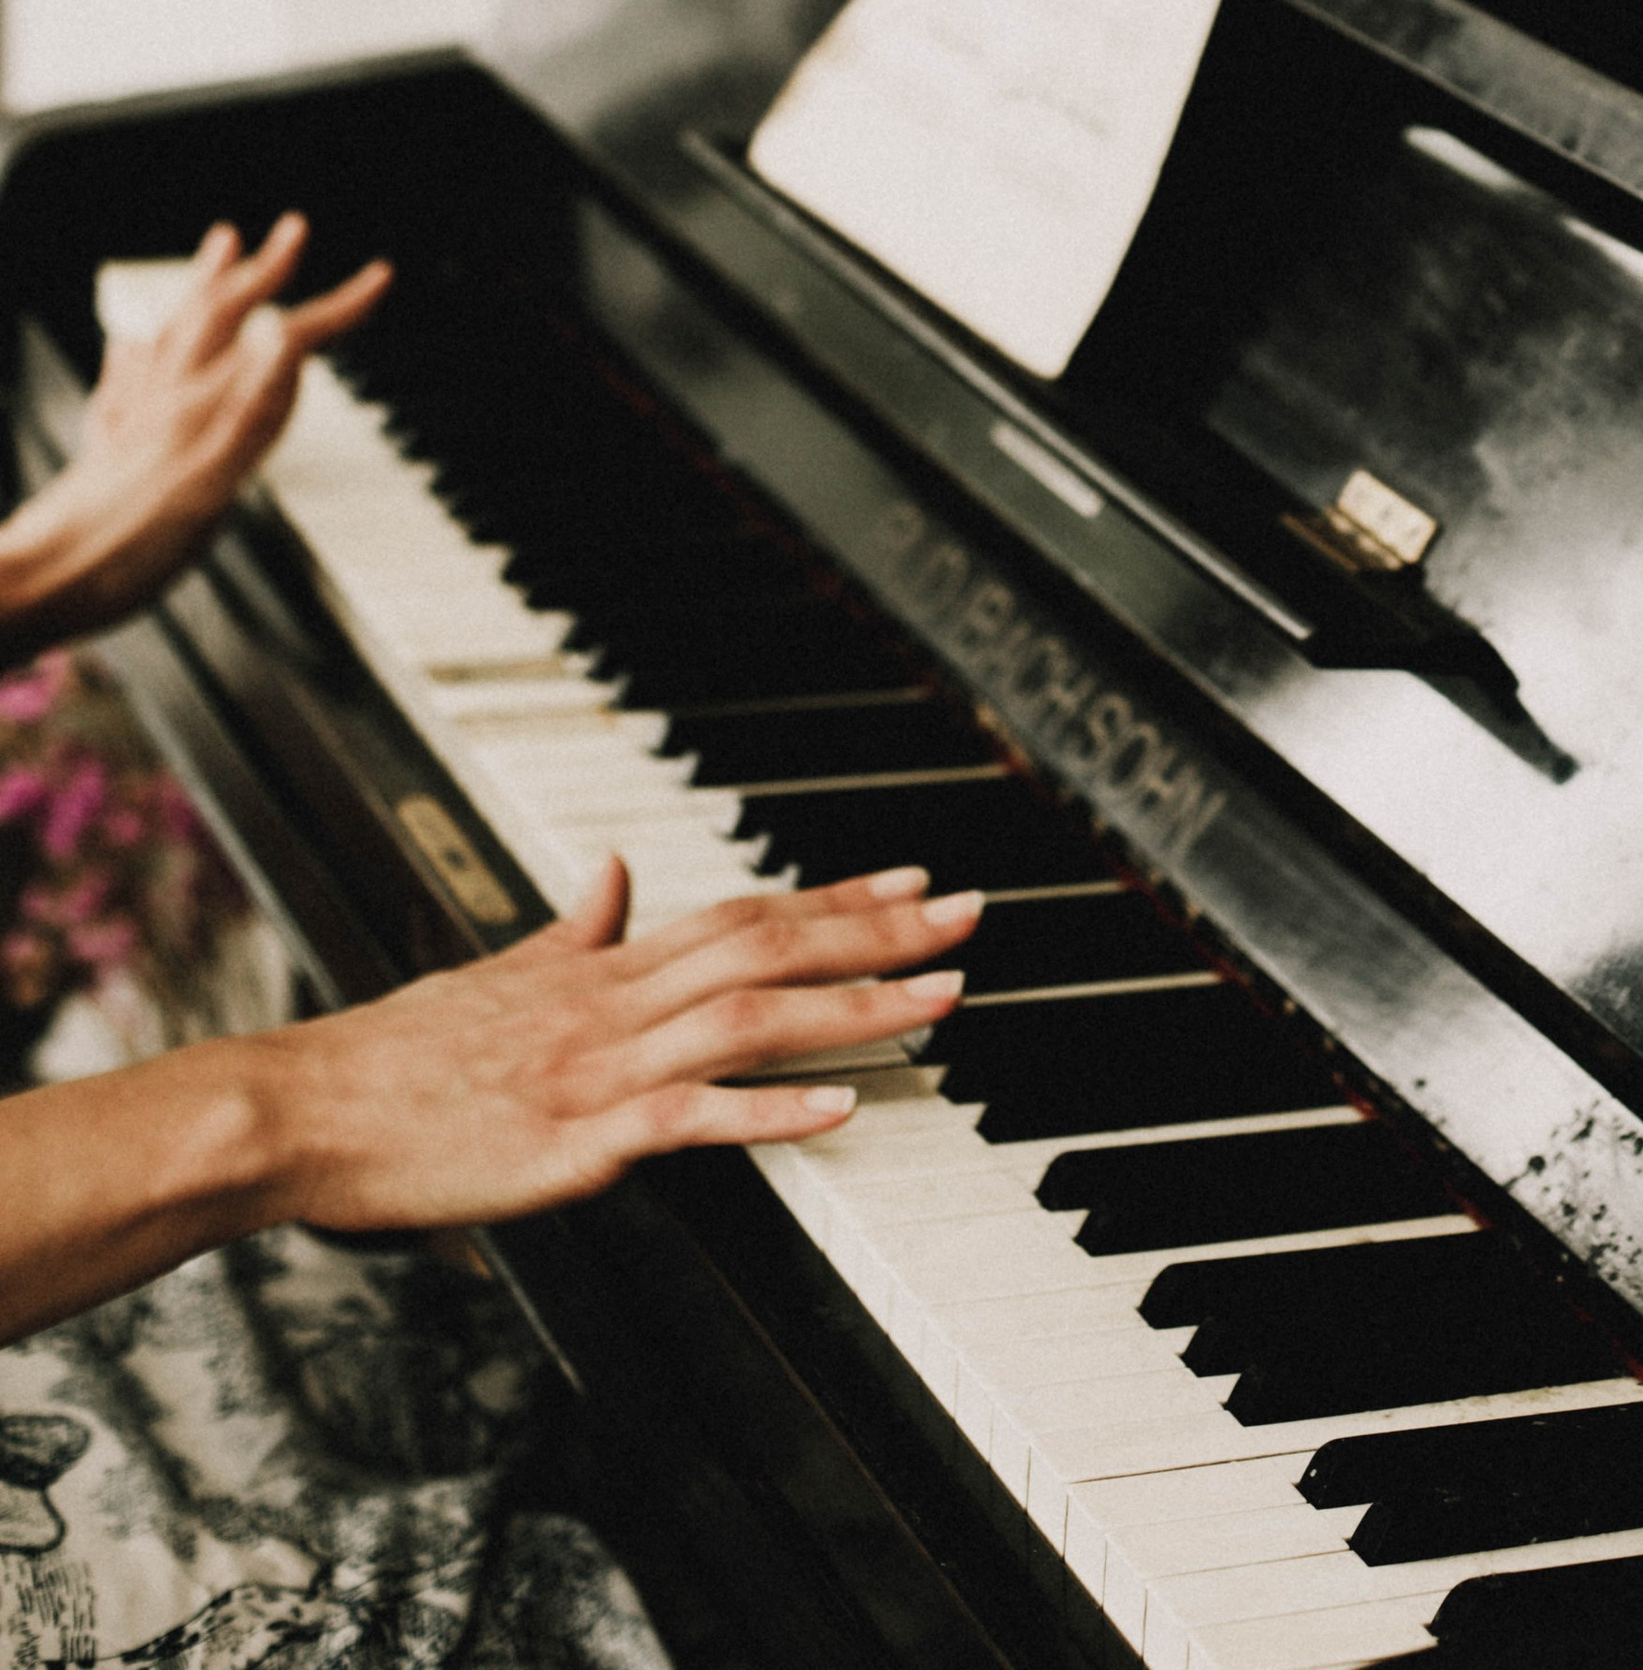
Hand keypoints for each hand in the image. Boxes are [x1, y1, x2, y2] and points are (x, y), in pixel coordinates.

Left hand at [0, 216, 391, 655]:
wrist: (33, 585)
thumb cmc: (116, 551)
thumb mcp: (204, 487)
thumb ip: (249, 412)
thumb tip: (283, 335)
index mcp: (197, 408)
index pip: (279, 342)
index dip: (334, 311)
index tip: (377, 277)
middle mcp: (165, 401)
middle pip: (218, 317)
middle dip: (262, 270)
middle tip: (292, 231)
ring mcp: (132, 419)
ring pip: (172, 335)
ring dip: (205, 287)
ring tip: (222, 245)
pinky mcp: (105, 448)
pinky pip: (124, 379)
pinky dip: (141, 350)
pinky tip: (132, 344)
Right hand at [246, 860, 979, 1227]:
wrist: (303, 1110)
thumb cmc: (392, 1057)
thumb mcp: (493, 975)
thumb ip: (568, 930)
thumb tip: (611, 872)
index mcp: (600, 967)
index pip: (741, 914)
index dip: (833, 899)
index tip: (913, 883)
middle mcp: (614, 1002)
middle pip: (768, 947)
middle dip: (877, 933)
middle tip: (969, 915)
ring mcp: (599, 1068)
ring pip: (750, 1018)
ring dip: (854, 1008)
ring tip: (941, 1000)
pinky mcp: (575, 1141)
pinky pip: (691, 1118)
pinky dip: (771, 1108)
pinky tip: (842, 1106)